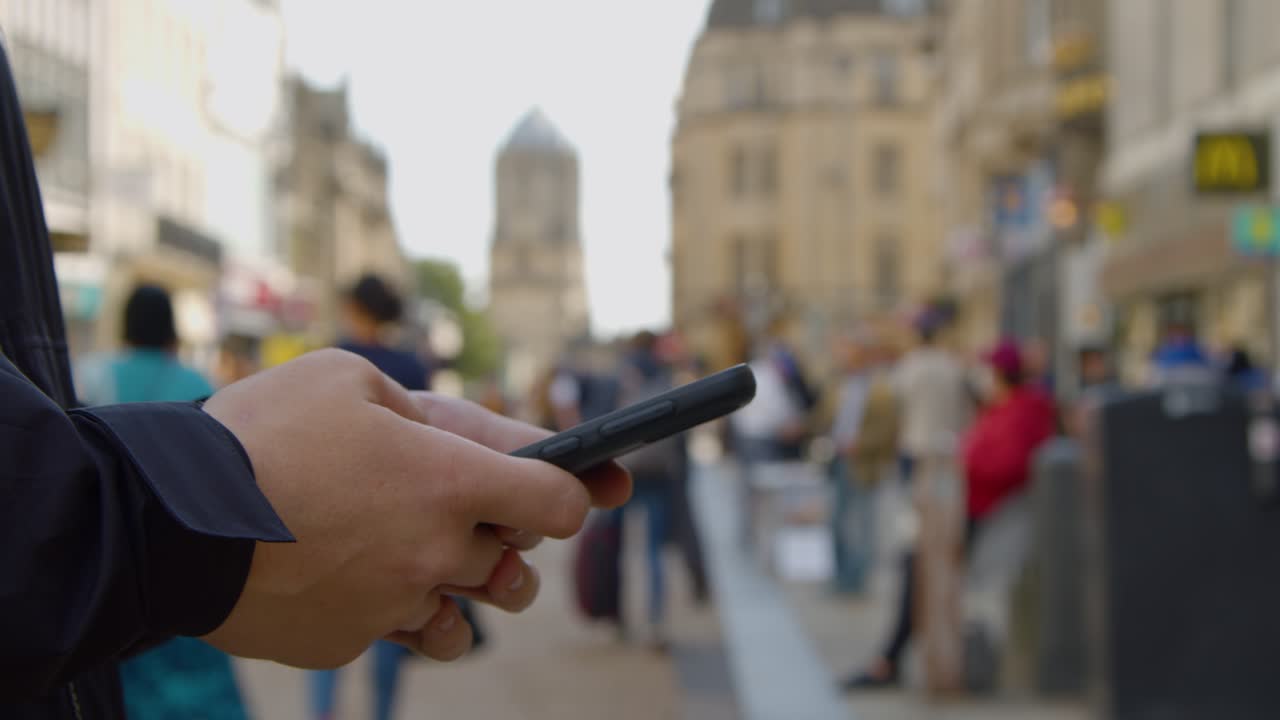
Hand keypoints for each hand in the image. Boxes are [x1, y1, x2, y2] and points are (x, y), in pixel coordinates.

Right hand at [201, 350, 629, 666]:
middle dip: (500, 544)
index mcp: (448, 480)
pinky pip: (394, 635)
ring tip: (415, 560)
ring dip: (455, 592)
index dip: (573, 496)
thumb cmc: (259, 433)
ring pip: (462, 619)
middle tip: (464, 517)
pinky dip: (386, 613)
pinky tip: (351, 580)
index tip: (570, 492)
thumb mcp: (349, 380)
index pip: (558, 504)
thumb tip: (466, 442)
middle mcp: (434, 552)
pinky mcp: (349, 642)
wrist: (164, 518)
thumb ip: (426, 410)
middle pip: (514, 571)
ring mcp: (392, 606)